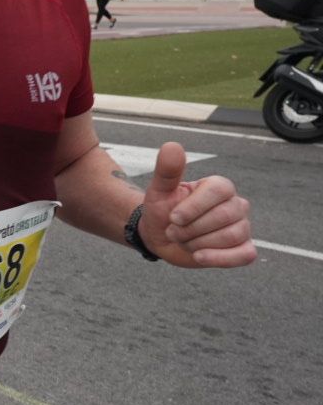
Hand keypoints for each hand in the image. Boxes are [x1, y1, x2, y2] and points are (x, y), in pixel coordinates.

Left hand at [139, 142, 254, 267]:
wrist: (160, 237)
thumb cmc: (162, 210)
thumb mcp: (159, 190)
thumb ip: (167, 170)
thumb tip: (172, 146)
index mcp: (219, 187)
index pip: (220, 191)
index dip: (195, 207)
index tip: (173, 217)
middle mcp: (235, 204)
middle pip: (225, 216)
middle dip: (192, 229)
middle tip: (174, 231)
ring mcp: (242, 227)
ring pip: (232, 236)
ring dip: (198, 243)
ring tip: (184, 240)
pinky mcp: (242, 249)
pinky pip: (245, 255)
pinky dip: (221, 258)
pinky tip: (200, 256)